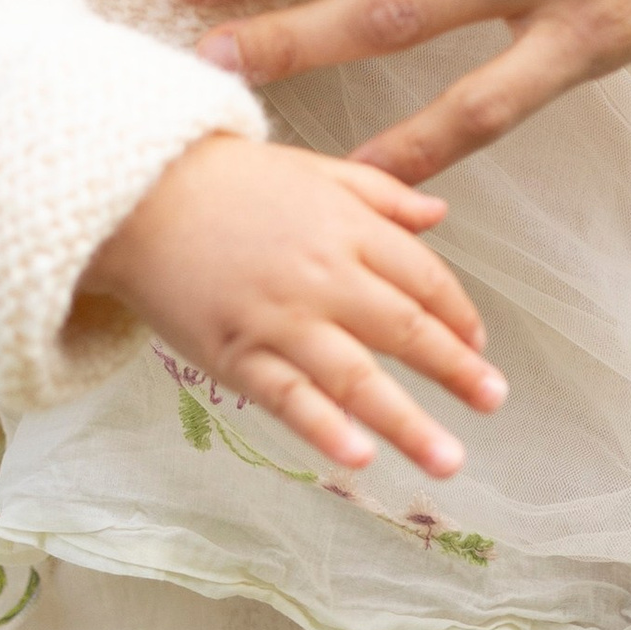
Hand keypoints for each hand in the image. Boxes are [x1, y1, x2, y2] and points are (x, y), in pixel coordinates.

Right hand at [81, 131, 506, 477]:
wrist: (135, 191)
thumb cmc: (227, 179)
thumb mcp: (314, 170)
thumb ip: (381, 194)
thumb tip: (440, 214)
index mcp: (347, 226)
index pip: (423, 278)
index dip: (457, 315)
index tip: (478, 345)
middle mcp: (324, 275)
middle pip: (404, 330)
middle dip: (456, 371)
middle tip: (495, 402)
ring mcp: (279, 318)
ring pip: (356, 378)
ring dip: (408, 424)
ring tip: (450, 459)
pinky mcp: (235, 354)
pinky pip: (289, 399)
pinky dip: (326, 430)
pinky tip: (362, 458)